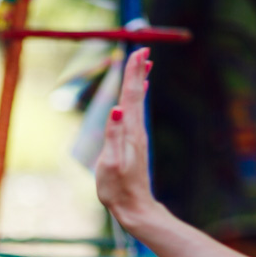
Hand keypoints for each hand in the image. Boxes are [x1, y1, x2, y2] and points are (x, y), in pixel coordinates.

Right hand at [95, 47, 154, 225]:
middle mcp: (136, 131)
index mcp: (129, 132)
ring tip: (145, 65)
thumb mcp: (110, 163)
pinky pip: (137, 113)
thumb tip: (117, 110)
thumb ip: (113, 136)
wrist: (134, 207)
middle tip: (144, 49)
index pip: (131, 96)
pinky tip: (140, 96)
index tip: (139, 52)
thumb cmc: (118, 188)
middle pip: (138, 95)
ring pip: (139, 102)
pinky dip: (139, 99)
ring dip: (141, 82)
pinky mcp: (135, 144)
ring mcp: (137, 137)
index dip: (133, 74)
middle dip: (139, 72)